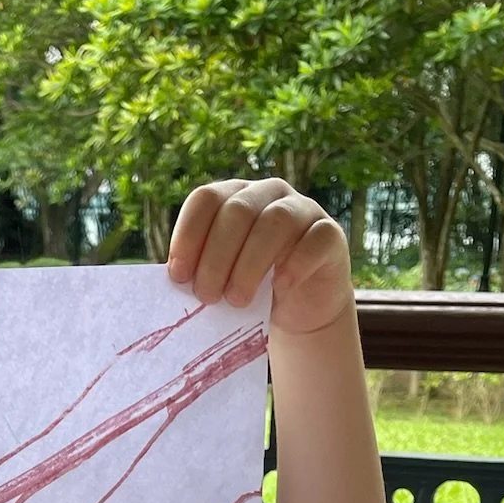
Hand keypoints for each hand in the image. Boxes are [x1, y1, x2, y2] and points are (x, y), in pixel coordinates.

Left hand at [167, 179, 352, 337]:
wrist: (299, 309)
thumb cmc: (252, 290)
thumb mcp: (221, 278)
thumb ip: (200, 272)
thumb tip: (173, 282)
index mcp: (233, 197)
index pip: (206, 199)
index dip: (188, 235)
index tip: (178, 276)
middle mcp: (267, 194)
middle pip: (237, 211)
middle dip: (215, 258)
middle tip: (206, 297)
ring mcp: (302, 209)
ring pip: (275, 222)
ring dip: (249, 265)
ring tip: (236, 301)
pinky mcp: (330, 234)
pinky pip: (315, 239)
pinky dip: (295, 265)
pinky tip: (279, 289)